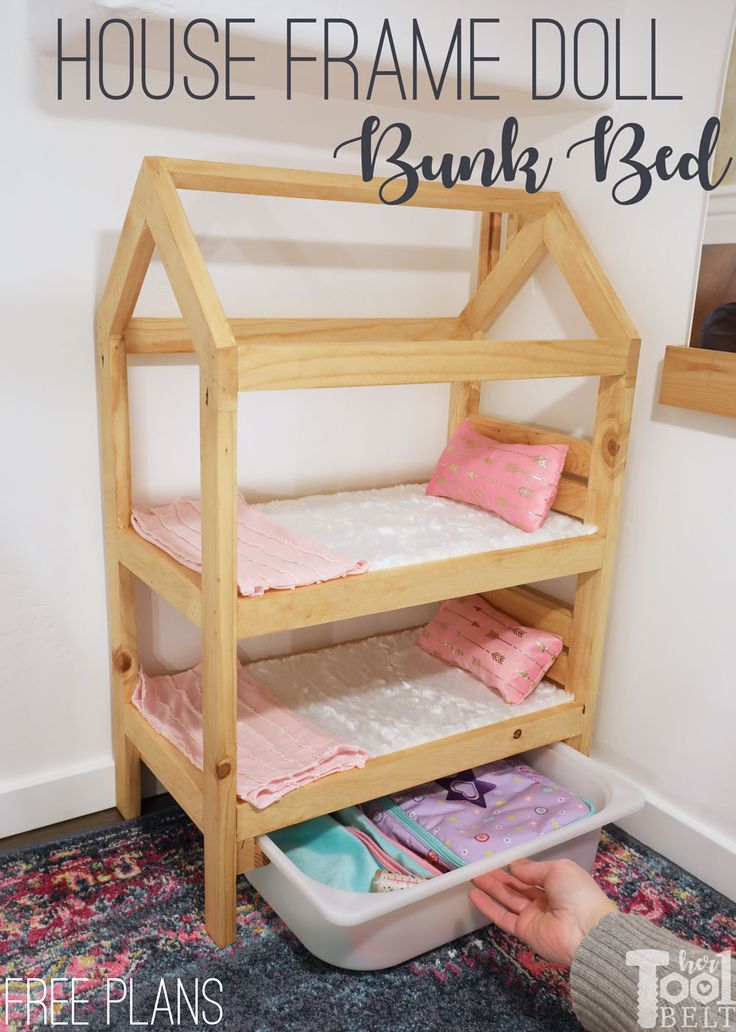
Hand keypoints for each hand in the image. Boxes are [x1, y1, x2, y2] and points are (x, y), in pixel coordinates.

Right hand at [470, 857, 616, 965]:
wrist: (586, 932)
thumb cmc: (577, 893)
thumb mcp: (557, 870)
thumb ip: (532, 869)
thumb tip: (513, 867)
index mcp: (557, 884)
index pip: (532, 874)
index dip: (516, 868)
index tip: (500, 859)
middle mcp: (545, 900)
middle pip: (517, 886)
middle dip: (499, 876)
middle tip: (480, 866)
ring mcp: (534, 916)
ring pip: (508, 899)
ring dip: (491, 888)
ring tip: (473, 876)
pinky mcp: (524, 931)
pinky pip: (503, 917)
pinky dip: (488, 907)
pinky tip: (474, 895)